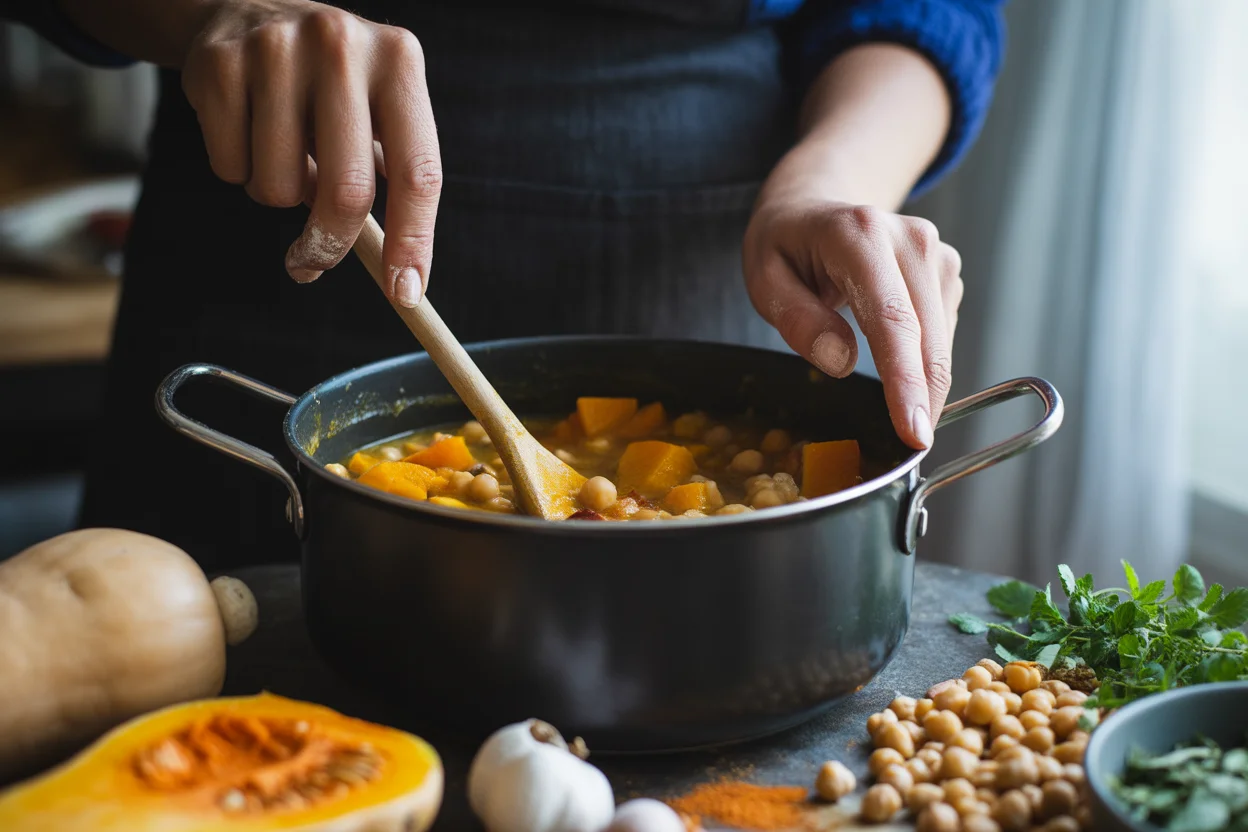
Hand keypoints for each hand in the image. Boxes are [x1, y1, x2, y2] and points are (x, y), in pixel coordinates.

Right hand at [181, 0, 440, 305]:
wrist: (250, 9)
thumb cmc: (333, 88)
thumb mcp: (377, 113)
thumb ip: (390, 183)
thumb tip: (402, 281)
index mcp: (399, 62)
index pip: (418, 173)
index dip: (412, 241)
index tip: (404, 293)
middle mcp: (342, 46)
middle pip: (346, 191)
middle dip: (330, 244)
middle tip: (314, 262)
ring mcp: (277, 49)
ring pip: (279, 187)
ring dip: (279, 194)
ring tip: (283, 152)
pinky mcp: (219, 62)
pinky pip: (229, 167)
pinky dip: (237, 169)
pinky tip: (247, 129)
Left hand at [743, 197, 962, 449]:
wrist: (815, 204)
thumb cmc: (785, 246)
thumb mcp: (765, 280)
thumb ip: (798, 320)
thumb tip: (841, 362)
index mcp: (857, 235)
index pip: (891, 320)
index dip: (905, 382)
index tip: (913, 431)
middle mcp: (907, 238)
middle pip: (927, 334)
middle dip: (925, 397)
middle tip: (913, 449)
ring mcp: (933, 250)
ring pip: (942, 337)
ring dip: (926, 383)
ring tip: (898, 411)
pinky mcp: (945, 267)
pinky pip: (943, 329)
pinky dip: (924, 360)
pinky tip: (896, 362)